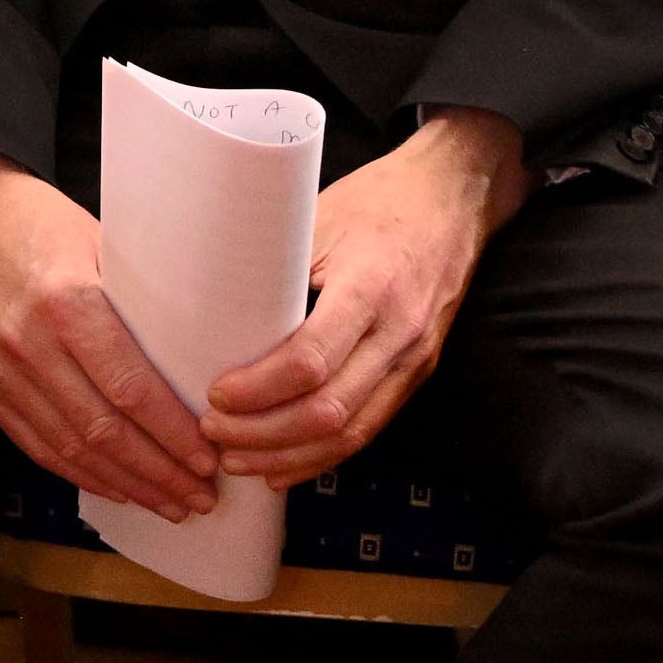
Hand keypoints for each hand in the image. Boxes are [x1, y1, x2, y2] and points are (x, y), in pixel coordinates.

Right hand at [0, 130, 218, 517]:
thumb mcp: (104, 243)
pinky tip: (117, 488)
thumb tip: (205, 353)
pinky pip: (37, 445)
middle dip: (157, 473)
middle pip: (102, 430)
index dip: (171, 434)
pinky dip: (81, 474)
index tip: (208, 459)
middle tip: (200, 498)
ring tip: (168, 504)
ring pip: (69, 448)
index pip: (128, 388)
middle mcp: (27, 343)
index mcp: (65, 302)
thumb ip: (142, 300)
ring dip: (125, 484)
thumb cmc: (44, 221)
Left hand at [205, 111, 527, 482]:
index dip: (259, 389)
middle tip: (213, 434)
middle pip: (329, 410)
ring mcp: (414, 358)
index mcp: (370, 287)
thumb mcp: (320, 217)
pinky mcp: (417, 372)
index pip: (311, 360)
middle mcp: (399, 332)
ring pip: (351, 432)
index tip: (216, 394)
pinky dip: (322, 455)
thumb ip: (277, 268)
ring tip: (237, 460)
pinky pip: (370, 427)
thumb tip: (208, 308)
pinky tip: (282, 466)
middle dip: (264, 435)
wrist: (454, 195)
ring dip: (289, 456)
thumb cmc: (379, 199)